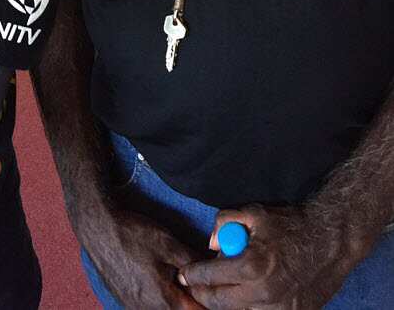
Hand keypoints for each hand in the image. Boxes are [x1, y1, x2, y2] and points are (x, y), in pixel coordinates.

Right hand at [79, 205, 206, 308]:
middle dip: (191, 299)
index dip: (208, 301)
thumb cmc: (132, 235)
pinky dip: (159, 295)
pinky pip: (149, 305)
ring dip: (175, 297)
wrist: (98, 228)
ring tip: (176, 275)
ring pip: (164, 309)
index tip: (214, 288)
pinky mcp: (125, 300)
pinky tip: (158, 275)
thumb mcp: (169, 244)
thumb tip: (213, 269)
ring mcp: (134, 307)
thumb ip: (193, 262)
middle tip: (194, 278)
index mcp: (163, 302)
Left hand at [179, 204, 360, 308]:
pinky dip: (249, 307)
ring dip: (226, 303)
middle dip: (202, 295)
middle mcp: (264, 293)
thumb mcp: (254, 212)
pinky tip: (246, 294)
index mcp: (252, 265)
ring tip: (221, 289)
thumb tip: (211, 243)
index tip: (183, 274)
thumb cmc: (290, 224)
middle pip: (220, 303)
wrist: (330, 241)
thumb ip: (225, 222)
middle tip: (194, 288)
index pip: (210, 277)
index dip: (193, 276)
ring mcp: (279, 309)